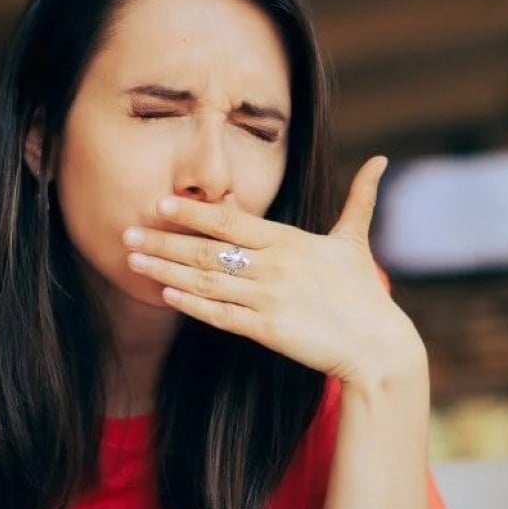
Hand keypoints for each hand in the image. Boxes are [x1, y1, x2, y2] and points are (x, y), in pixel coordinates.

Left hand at [123, 156, 425, 388]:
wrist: (377, 346)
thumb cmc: (364, 294)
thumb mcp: (356, 242)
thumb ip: (359, 200)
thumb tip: (381, 162)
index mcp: (289, 241)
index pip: (230, 220)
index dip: (192, 212)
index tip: (160, 204)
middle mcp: (274, 266)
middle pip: (208, 250)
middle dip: (164, 240)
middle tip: (127, 232)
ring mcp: (268, 298)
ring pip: (206, 281)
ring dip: (166, 270)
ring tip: (134, 261)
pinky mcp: (267, 330)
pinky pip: (220, 315)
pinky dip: (191, 304)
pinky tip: (165, 294)